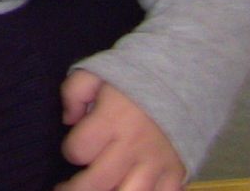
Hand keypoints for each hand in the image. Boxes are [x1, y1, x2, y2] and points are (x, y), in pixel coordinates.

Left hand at [57, 71, 185, 190]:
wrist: (183, 75)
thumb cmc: (135, 75)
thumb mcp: (97, 71)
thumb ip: (74, 91)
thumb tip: (68, 120)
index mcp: (112, 119)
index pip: (78, 149)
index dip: (70, 150)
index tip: (73, 147)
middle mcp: (133, 146)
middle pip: (98, 182)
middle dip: (77, 189)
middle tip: (66, 188)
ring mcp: (157, 162)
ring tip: (99, 190)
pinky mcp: (178, 171)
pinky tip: (129, 189)